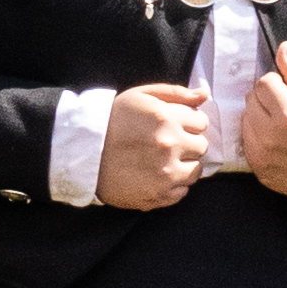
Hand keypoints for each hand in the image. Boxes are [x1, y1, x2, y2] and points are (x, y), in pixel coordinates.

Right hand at [96, 80, 214, 209]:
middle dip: (188, 143)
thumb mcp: (140, 96)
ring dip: (184, 165)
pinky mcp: (159, 195)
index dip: (188, 123)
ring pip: (196, 171)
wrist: (82, 152)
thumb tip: (204, 94)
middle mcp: (170, 145)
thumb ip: (175, 93)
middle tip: (167, 144)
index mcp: (166, 118)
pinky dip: (173, 185)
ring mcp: (165, 173)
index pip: (201, 122)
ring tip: (162, 162)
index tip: (174, 126)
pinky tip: (156, 176)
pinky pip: (183, 191)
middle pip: (202, 146)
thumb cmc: (111, 120)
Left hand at [235, 42, 286, 200]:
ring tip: (282, 125)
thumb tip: (282, 48)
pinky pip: (246, 143)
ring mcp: (263, 155)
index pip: (263, 83)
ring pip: (245, 120)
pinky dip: (257, 138)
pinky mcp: (259, 169)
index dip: (277, 83)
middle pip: (250, 100)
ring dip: (258, 117)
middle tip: (286, 107)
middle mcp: (270, 136)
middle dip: (266, 99)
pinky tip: (277, 140)